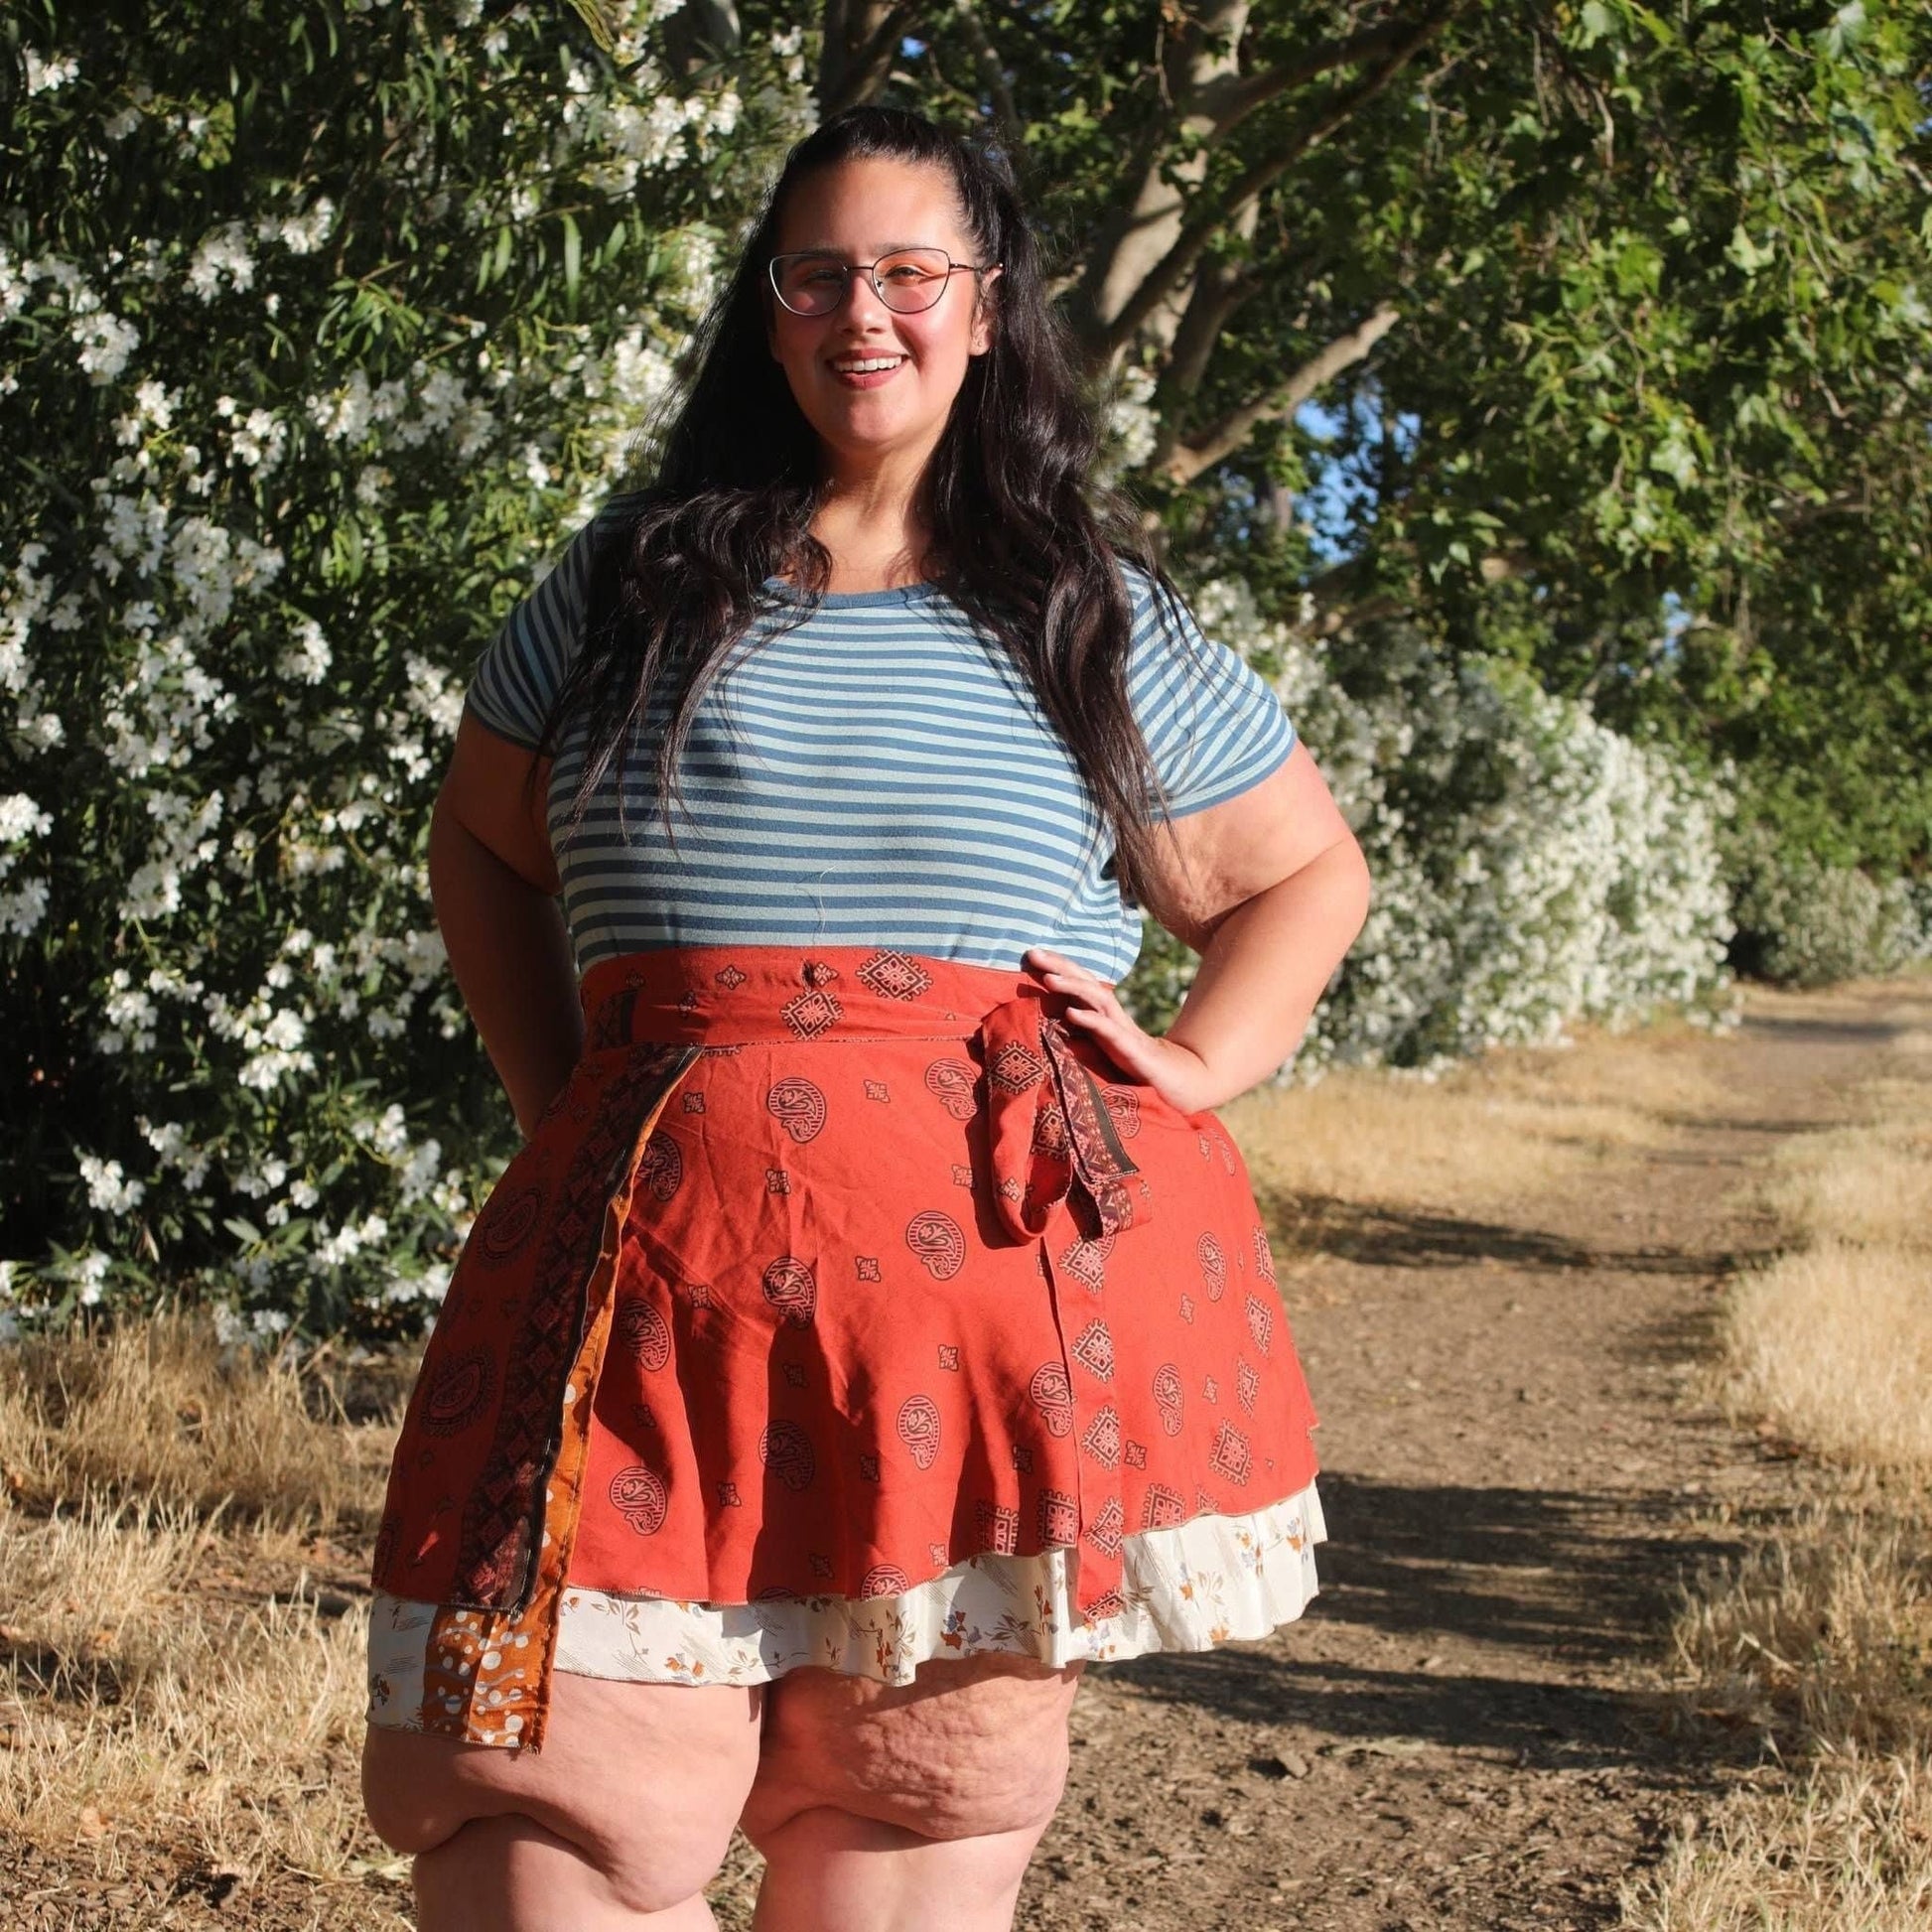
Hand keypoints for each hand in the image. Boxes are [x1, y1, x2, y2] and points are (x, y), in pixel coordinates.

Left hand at [1021, 947, 1219, 1116]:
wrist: (1170, 1081)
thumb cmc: (1130, 1062)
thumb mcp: (1100, 1043)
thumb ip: (1080, 1030)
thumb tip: (1049, 1020)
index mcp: (1103, 1013)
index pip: (1079, 982)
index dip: (1058, 966)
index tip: (1032, 954)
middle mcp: (1112, 1015)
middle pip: (1086, 982)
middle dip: (1060, 965)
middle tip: (1032, 953)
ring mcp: (1121, 1029)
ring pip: (1097, 999)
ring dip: (1072, 986)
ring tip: (1048, 979)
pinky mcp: (1129, 1048)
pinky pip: (1109, 1030)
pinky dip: (1090, 1019)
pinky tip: (1071, 1012)